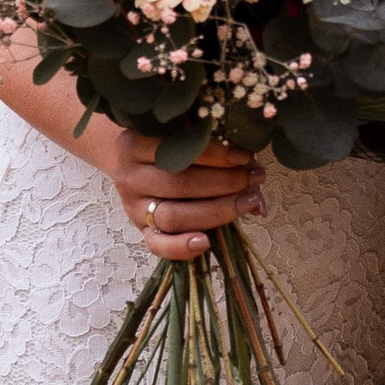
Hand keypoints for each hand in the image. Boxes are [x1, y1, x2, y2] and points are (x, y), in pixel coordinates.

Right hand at [84, 123, 265, 262]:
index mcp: (135, 144)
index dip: (215, 154)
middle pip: (180, 184)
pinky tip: (206, 242)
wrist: (131, 163)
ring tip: (247, 203)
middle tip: (253, 178)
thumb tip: (255, 178)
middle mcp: (129, 176)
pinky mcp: (141, 230)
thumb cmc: (167, 146)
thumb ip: (214, 150)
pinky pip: (158, 245)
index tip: (243, 156)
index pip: (177, 150)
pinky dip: (182, 247)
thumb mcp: (182, 138)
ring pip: (174, 215)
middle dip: (225, 183)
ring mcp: (133, 206)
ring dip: (217, 211)